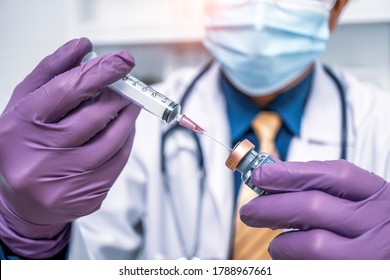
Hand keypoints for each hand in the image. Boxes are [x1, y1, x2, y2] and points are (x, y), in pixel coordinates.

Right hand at [0, 38, 139, 257]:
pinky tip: (123, 131)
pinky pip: (119, 161)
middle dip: (119, 95)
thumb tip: (82, 47)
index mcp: (23, 125)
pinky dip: (126, 141)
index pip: (68, 90)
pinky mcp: (86, 195)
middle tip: (128, 86)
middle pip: (96, 116)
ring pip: (114, 140)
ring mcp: (65, 180)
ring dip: (128, 117)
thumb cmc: (22, 146)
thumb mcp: (25, 103)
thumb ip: (51, 72)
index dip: (101, 72)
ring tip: (128, 105)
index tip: (122, 61)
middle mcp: (42, 156)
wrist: (20, 201)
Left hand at [240, 160, 389, 258]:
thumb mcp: (360, 201)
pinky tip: (291, 259)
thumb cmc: (375, 229)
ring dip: (282, 243)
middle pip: (313, 207)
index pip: (334, 175)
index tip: (260, 175)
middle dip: (271, 206)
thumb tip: (271, 175)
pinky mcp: (356, 275)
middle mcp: (378, 224)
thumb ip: (323, 187)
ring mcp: (371, 255)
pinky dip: (292, 262)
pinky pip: (312, 268)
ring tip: (276, 245)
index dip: (290, 173)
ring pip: (312, 244)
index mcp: (378, 196)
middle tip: (250, 212)